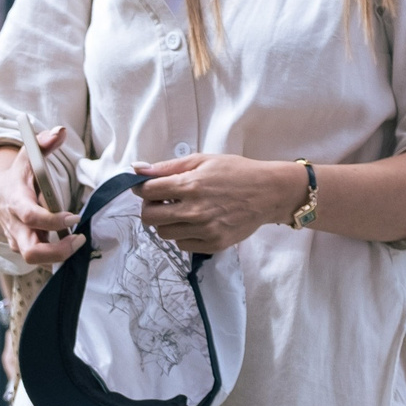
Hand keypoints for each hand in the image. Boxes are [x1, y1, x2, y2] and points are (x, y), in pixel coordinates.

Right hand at [0, 126, 83, 268]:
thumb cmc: (18, 176)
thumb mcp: (27, 157)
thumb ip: (43, 144)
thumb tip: (60, 132)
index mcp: (16, 202)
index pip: (31, 217)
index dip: (52, 221)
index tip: (75, 217)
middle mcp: (15, 227)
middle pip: (32, 252)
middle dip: (58, 252)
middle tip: (80, 240)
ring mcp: (19, 242)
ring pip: (37, 261)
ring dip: (60, 257)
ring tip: (78, 242)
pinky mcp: (25, 250)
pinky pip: (42, 261)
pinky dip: (58, 259)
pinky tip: (72, 248)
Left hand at [133, 154, 308, 254]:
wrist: (269, 192)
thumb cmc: (236, 172)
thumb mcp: (203, 160)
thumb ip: (168, 167)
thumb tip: (137, 169)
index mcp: (189, 186)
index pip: (147, 192)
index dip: (142, 189)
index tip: (147, 188)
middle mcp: (194, 211)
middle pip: (149, 217)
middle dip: (150, 207)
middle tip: (162, 201)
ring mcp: (203, 230)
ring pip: (164, 233)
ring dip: (166, 221)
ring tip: (181, 210)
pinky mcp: (212, 244)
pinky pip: (182, 245)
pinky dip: (182, 235)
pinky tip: (195, 222)